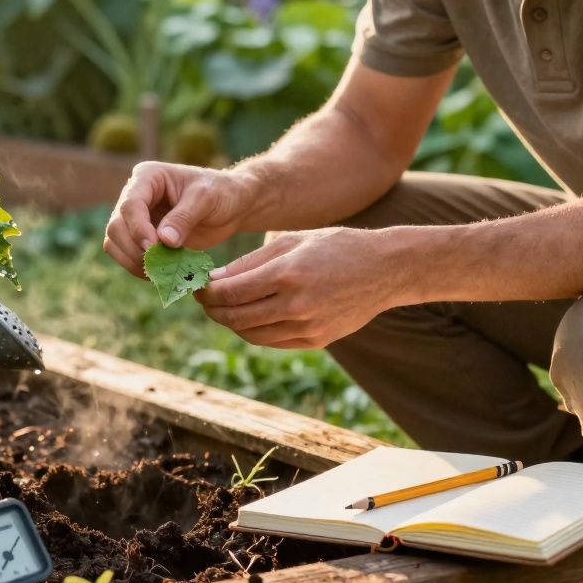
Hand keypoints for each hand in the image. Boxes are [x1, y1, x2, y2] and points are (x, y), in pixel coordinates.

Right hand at [104, 161, 254, 277]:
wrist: (231, 206)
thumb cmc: (221, 193)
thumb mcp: (206, 198)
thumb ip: (184, 217)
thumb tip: (163, 241)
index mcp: (148, 177)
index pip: (130, 205)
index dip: (138, 229)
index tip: (155, 247)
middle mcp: (135, 196)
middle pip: (116, 226)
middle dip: (134, 249)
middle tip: (158, 265)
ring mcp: (136, 218)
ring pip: (115, 243)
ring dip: (133, 262)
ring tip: (160, 272)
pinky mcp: (142, 238)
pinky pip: (128, 256)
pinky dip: (139, 268)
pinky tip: (161, 274)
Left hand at [196, 228, 399, 348]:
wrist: (385, 269)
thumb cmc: (336, 246)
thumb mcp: (293, 241)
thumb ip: (251, 262)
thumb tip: (215, 280)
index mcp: (288, 273)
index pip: (230, 292)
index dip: (206, 292)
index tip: (196, 286)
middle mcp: (297, 304)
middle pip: (236, 317)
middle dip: (212, 310)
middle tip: (203, 299)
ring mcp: (308, 327)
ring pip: (251, 334)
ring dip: (231, 323)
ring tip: (224, 308)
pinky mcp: (317, 340)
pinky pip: (273, 341)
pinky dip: (255, 331)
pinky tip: (250, 316)